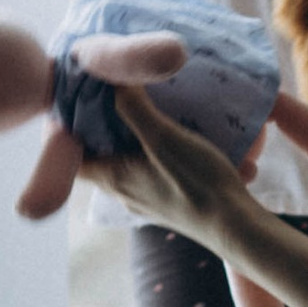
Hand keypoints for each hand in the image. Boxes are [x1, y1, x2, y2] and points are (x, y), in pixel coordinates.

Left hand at [78, 85, 263, 258]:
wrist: (236, 227)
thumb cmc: (196, 184)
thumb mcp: (162, 138)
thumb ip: (134, 108)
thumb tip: (111, 79)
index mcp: (113, 179)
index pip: (74, 159)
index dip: (71, 133)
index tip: (81, 104)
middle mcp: (126, 194)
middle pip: (103, 159)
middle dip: (108, 129)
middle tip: (118, 98)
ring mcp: (150, 202)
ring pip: (132, 165)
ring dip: (138, 140)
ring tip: (151, 111)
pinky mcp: (173, 204)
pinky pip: (158, 172)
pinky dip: (163, 153)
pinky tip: (182, 136)